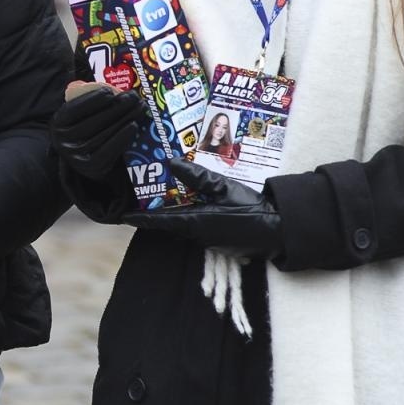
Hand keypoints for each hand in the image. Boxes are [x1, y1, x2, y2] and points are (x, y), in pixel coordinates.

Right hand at [52, 83, 145, 180]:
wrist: (83, 156)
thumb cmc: (85, 126)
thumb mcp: (80, 113)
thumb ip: (86, 99)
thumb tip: (106, 88)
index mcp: (57, 123)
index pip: (74, 110)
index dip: (92, 100)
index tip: (109, 91)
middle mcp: (63, 142)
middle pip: (93, 122)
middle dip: (116, 107)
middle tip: (133, 97)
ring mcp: (77, 157)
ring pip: (104, 135)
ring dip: (124, 119)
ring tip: (138, 108)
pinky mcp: (92, 168)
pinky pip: (109, 151)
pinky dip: (123, 137)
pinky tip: (134, 125)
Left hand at [128, 161, 282, 258]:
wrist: (280, 229)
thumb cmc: (252, 208)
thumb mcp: (224, 187)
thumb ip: (197, 176)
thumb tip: (171, 163)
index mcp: (196, 222)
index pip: (160, 221)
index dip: (141, 218)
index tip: (123, 216)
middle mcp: (199, 235)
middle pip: (170, 224)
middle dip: (155, 214)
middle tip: (142, 199)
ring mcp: (210, 240)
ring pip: (184, 226)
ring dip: (174, 215)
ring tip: (163, 199)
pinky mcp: (220, 241)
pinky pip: (198, 229)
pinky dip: (190, 217)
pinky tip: (193, 205)